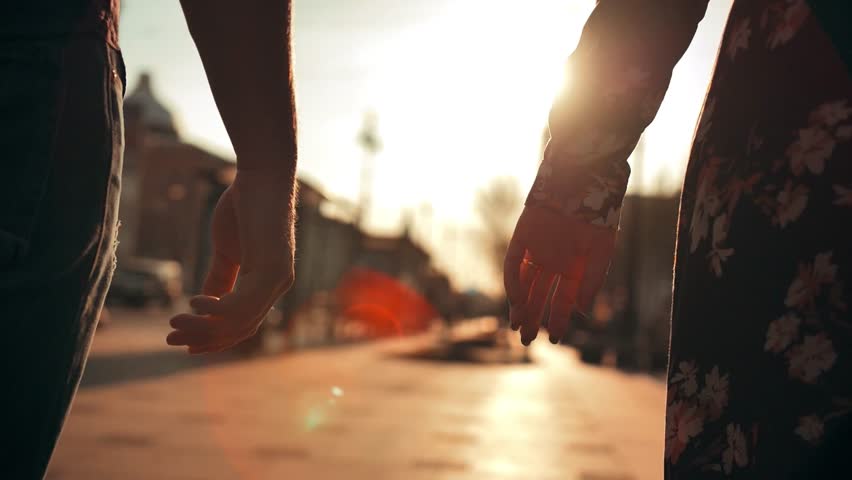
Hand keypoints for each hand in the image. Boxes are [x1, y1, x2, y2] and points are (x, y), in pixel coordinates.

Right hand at [167, 170, 295, 353]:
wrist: (262, 177)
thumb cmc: (245, 208)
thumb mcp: (227, 251)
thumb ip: (219, 278)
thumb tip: (203, 304)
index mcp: (267, 284)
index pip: (244, 324)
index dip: (215, 339)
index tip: (187, 346)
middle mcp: (278, 286)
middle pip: (240, 328)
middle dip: (204, 339)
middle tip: (170, 339)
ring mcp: (278, 279)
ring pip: (239, 321)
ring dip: (203, 327)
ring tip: (174, 322)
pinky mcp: (273, 269)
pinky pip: (242, 304)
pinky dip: (216, 310)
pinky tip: (193, 303)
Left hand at [504, 204, 615, 345]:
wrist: (585, 185)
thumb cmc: (599, 219)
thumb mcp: (602, 254)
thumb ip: (591, 282)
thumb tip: (581, 311)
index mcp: (572, 269)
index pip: (562, 300)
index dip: (558, 319)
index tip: (556, 339)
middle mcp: (552, 263)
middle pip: (539, 296)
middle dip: (533, 318)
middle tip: (526, 340)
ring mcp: (536, 251)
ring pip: (524, 284)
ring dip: (520, 305)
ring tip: (517, 326)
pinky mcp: (522, 237)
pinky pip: (513, 263)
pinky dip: (513, 281)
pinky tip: (516, 299)